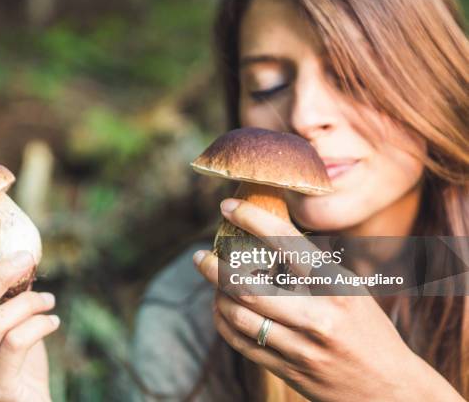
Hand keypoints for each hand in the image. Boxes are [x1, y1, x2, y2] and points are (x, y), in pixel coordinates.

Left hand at [193, 198, 463, 401]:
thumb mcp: (352, 291)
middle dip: (216, 267)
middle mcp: (318, 317)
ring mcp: (301, 348)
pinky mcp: (288, 371)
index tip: (228, 206)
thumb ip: (314, 268)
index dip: (253, 219)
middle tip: (200, 255)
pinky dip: (223, 322)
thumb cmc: (369, 331)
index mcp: (338, 287)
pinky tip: (221, 308)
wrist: (388, 389)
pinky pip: (241, 344)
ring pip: (238, 317)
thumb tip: (268, 235)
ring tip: (213, 282)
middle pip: (248, 287)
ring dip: (216, 295)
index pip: (288, 244)